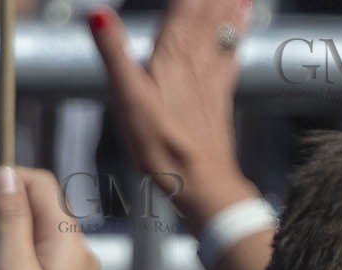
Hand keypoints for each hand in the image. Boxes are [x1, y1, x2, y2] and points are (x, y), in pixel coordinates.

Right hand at [88, 0, 256, 228]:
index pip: (184, 5)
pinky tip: (244, 24)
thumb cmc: (161, 142)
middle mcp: (197, 58)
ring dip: (231, 5)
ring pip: (225, 28)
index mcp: (173, 52)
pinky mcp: (221, 94)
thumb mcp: (127, 96)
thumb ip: (113, 52)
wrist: (201, 179)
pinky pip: (232, 52)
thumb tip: (98, 13)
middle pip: (209, 11)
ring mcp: (212, 76)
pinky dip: (238, 32)